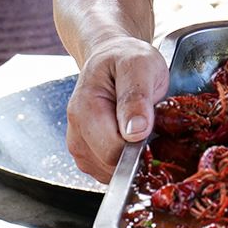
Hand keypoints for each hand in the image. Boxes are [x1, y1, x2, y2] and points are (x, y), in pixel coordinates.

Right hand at [65, 35, 168, 181]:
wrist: (112, 56)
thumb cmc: (127, 59)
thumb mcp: (140, 66)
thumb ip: (136, 97)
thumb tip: (135, 132)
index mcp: (85, 108)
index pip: (112, 150)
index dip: (138, 144)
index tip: (151, 124)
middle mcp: (76, 130)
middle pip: (110, 164)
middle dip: (135, 151)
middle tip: (146, 122)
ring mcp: (79, 145)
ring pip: (108, 172)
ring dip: (129, 157)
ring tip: (136, 126)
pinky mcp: (86, 154)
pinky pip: (107, 171)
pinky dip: (123, 161)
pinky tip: (129, 138)